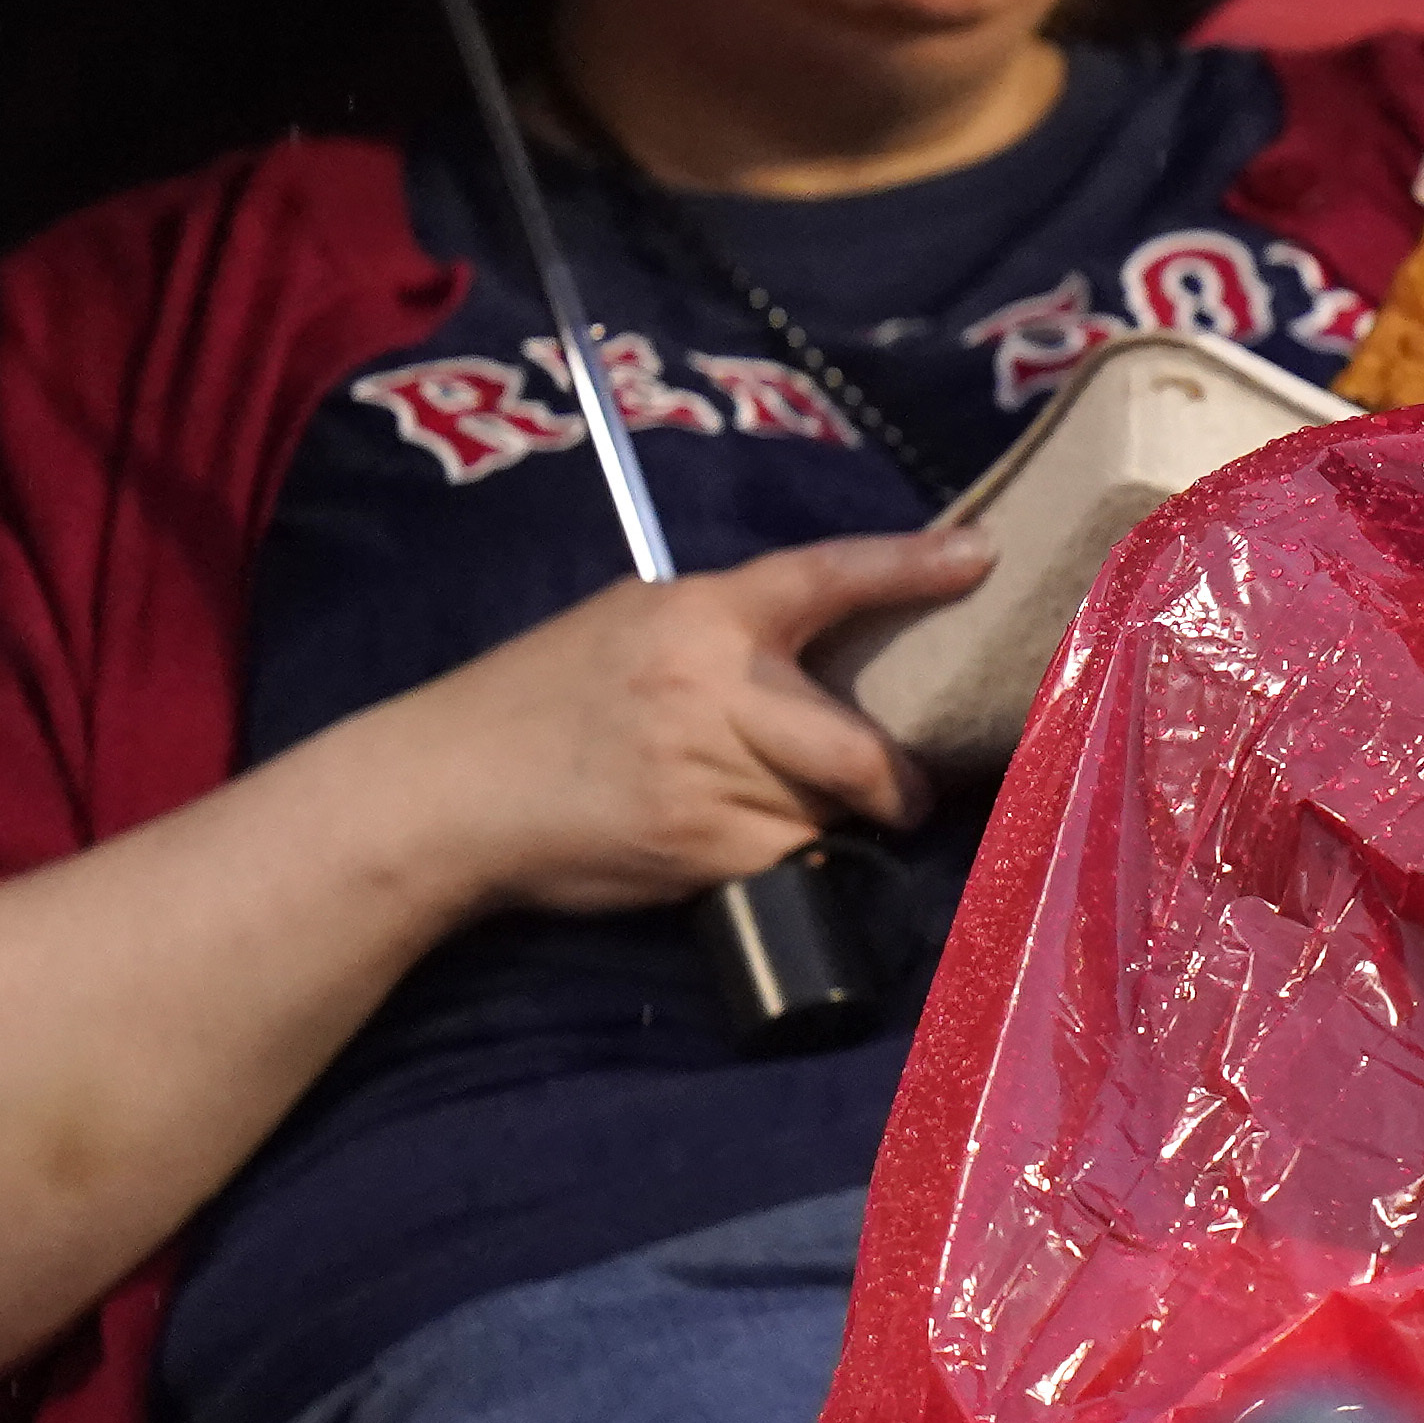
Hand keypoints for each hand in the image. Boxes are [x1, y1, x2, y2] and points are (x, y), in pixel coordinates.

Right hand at [369, 526, 989, 919]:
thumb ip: (714, 630)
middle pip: (858, 745)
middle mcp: (715, 688)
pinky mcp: (697, 850)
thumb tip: (809, 646)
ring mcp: (707, 775)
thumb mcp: (623, 624)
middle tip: (907, 795)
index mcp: (701, 614)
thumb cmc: (534, 702)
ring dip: (830, 824)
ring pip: (824, 811)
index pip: (824, 577)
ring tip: (801, 821)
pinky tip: (751, 858)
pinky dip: (786, 865)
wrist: (444, 793)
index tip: (980, 557)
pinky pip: (784, 861)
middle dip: (897, 781)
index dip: (909, 565)